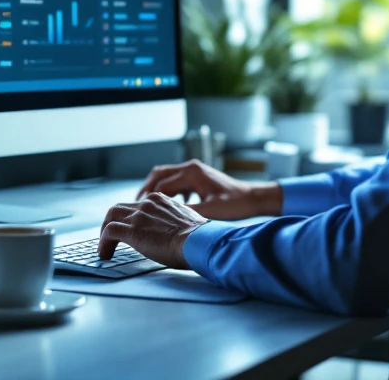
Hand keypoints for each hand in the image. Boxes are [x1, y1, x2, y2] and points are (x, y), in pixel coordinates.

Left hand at [98, 192, 207, 267]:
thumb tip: (178, 233)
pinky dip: (103, 243)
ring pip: (111, 216)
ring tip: (105, 247)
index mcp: (160, 200)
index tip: (128, 228)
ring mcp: (139, 216)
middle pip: (120, 207)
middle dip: (112, 221)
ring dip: (104, 231)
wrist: (200, 241)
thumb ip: (176, 222)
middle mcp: (147, 204)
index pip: (137, 205)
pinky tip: (105, 254)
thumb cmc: (199, 237)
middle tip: (110, 236)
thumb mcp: (188, 222)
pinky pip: (109, 232)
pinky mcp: (132, 230)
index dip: (130, 217)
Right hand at [136, 159, 282, 219]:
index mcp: (192, 173)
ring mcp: (194, 171)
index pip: (161, 184)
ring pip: (166, 177)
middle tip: (135, 205)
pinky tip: (167, 206)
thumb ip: (188, 213)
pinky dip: (166, 191)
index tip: (139, 211)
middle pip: (158, 175)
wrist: (253, 198)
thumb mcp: (211, 212)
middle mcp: (190, 168)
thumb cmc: (236, 204)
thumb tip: (167, 219)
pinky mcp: (197, 178)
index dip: (148, 198)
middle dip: (146, 189)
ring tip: (146, 206)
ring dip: (155, 189)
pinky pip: (175, 181)